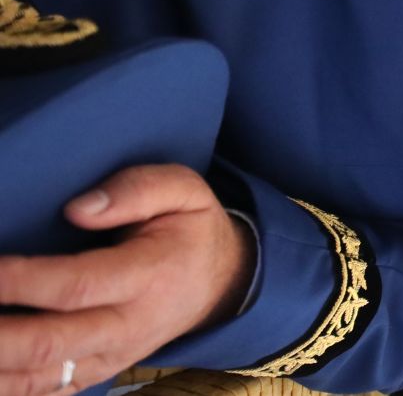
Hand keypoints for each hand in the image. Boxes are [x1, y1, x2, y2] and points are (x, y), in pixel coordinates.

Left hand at [0, 165, 253, 395]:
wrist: (219, 282)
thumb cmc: (191, 229)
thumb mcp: (185, 189)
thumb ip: (138, 188)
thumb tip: (78, 208)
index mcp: (150, 275)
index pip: (78, 285)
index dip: (23, 281)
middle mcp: (129, 325)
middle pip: (51, 342)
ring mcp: (112, 356)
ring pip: (41, 377)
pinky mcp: (97, 373)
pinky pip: (46, 391)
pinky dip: (9, 387)